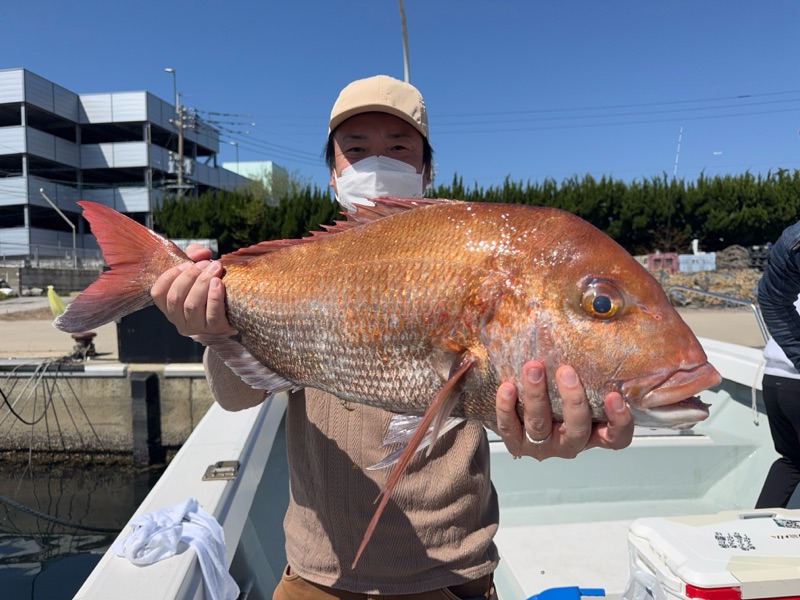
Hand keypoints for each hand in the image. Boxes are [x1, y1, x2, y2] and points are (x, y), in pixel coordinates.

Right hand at [150, 243, 236, 337]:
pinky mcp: (215, 329)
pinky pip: (212, 314)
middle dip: (190, 276)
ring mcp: (196, 327)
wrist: (235, 313)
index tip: (185, 264)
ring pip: (192, 305)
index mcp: (170, 306)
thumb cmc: (212, 289)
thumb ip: (196, 255)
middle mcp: (179, 319)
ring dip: (202, 283)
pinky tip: (218, 283)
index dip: (169, 276)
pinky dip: (214, 297)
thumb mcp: (200, 270)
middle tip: (205, 264)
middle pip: (176, 298)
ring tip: (215, 268)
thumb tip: (201, 253)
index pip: (158, 293)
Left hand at [494, 360, 632, 459]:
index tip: (614, 395)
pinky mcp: (516, 444)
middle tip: (566, 371)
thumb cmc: (557, 395)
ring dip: (536, 395)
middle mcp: (569, 443)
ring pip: (540, 425)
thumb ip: (588, 370)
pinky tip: (508, 387)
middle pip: (577, 430)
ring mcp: (542, 446)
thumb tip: (594, 329)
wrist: (519, 413)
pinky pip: (509, 428)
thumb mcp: (578, 385)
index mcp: (592, 432)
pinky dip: (506, 407)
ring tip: (533, 368)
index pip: (616, 438)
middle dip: (572, 400)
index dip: (619, 422)